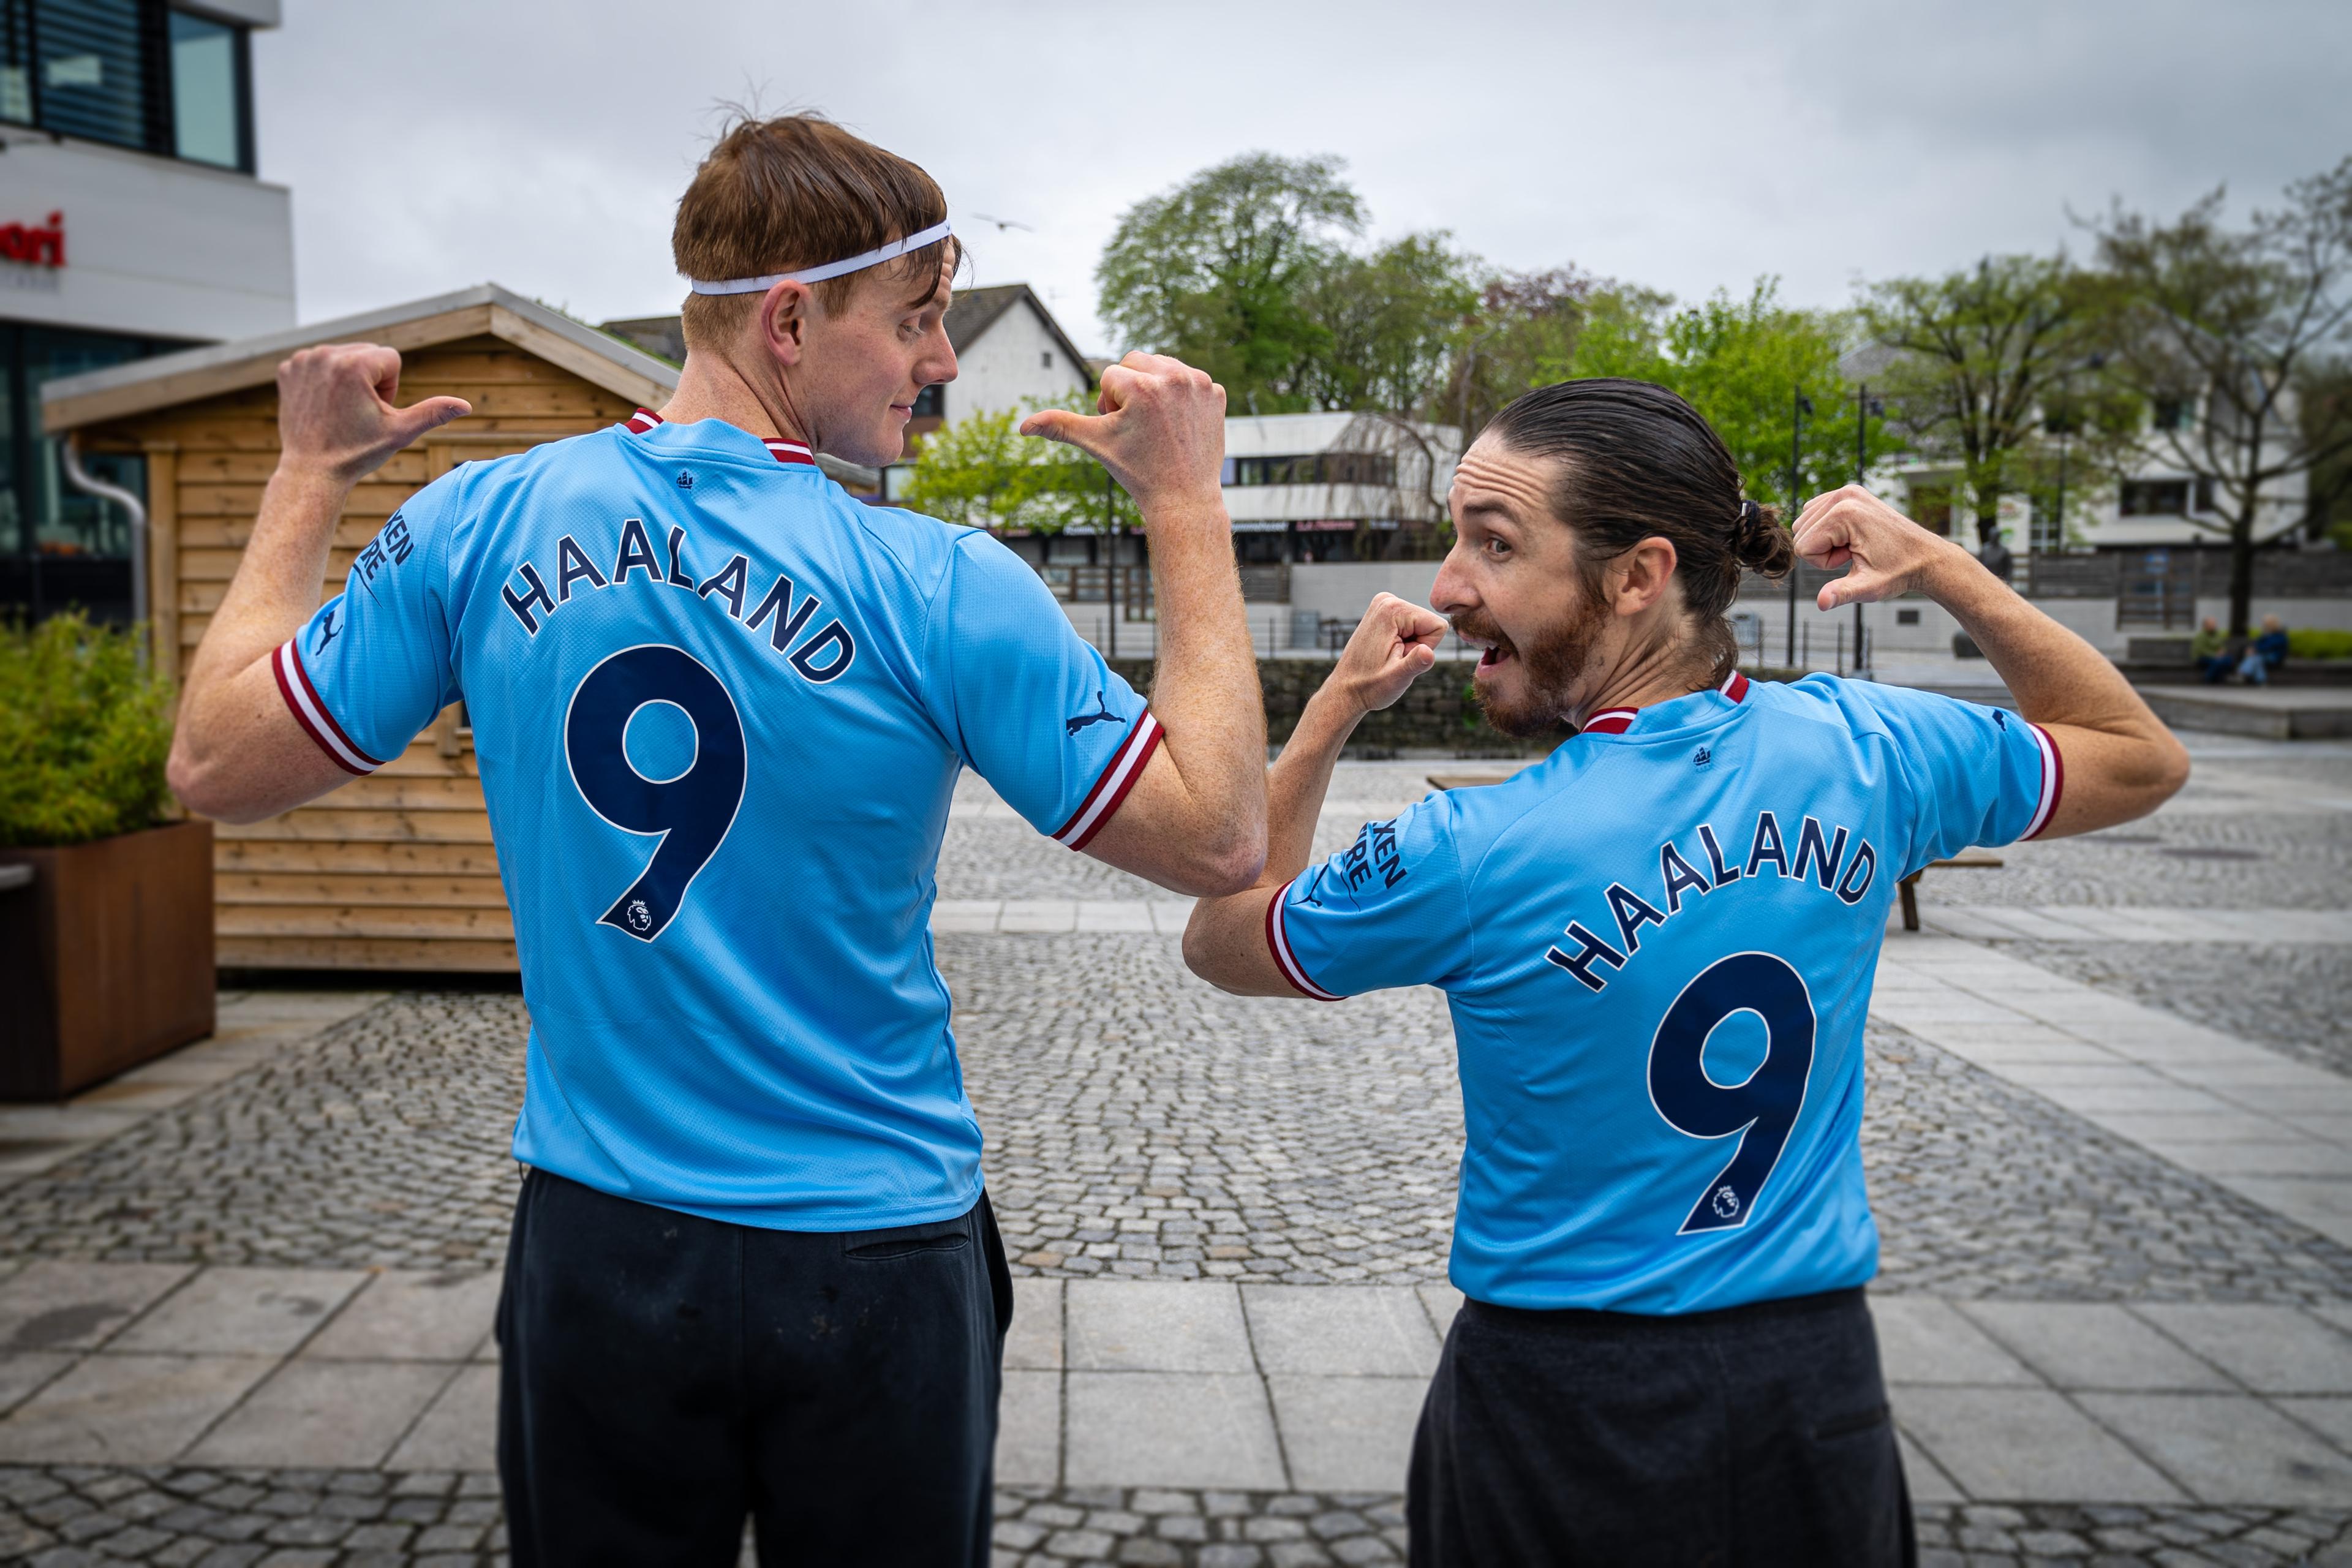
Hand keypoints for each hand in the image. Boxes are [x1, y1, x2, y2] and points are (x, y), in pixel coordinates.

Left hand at [275, 343, 470, 486]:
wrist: (312, 472)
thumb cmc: (357, 453)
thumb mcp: (401, 432)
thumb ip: (433, 413)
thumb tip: (466, 405)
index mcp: (354, 365)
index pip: (390, 359)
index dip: (389, 389)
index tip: (374, 412)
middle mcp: (325, 355)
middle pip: (367, 354)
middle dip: (370, 380)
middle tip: (357, 413)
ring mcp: (303, 361)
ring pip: (344, 357)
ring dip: (348, 379)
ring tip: (340, 410)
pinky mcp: (288, 368)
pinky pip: (320, 362)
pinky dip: (324, 380)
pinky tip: (322, 405)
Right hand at [1018, 352, 1225, 510]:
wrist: (1184, 499)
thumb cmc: (1137, 472)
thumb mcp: (1095, 444)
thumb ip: (1059, 426)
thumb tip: (1022, 426)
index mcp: (1141, 386)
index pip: (1110, 377)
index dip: (1110, 406)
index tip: (1124, 431)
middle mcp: (1173, 378)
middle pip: (1134, 362)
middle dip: (1130, 390)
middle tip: (1137, 426)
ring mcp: (1199, 385)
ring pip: (1162, 367)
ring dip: (1154, 389)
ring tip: (1157, 425)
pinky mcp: (1216, 393)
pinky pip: (1188, 380)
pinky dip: (1181, 397)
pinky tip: (1179, 425)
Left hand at [1324, 593, 1448, 716]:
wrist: (1346, 690)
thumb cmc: (1369, 686)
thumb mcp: (1397, 678)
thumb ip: (1415, 663)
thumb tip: (1428, 652)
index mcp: (1392, 609)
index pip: (1438, 626)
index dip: (1425, 647)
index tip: (1401, 657)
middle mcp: (1387, 600)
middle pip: (1429, 623)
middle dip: (1416, 645)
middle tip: (1393, 658)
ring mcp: (1383, 604)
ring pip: (1421, 626)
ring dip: (1409, 645)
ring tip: (1388, 656)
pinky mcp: (1383, 612)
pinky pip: (1410, 627)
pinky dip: (1403, 642)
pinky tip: (1385, 651)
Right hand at [1793, 485, 1972, 609]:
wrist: (1926, 557)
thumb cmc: (1898, 572)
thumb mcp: (1868, 587)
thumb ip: (1841, 593)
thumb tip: (1822, 603)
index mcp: (1844, 513)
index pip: (1802, 547)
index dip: (1823, 563)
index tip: (1852, 560)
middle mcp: (1843, 495)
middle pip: (1801, 532)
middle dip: (1823, 550)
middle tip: (1855, 553)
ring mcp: (1847, 490)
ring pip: (1805, 523)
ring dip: (1825, 539)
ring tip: (1855, 545)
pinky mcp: (1850, 492)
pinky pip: (1816, 513)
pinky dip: (1828, 528)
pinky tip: (1853, 536)